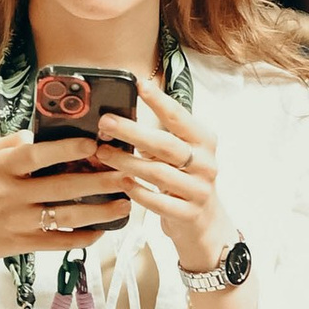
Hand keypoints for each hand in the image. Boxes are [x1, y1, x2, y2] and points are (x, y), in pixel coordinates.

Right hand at [0, 133, 133, 279]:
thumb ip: (11, 143)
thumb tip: (40, 132)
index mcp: (0, 168)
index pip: (36, 156)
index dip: (66, 150)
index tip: (93, 144)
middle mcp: (10, 195)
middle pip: (61, 187)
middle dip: (98, 181)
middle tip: (125, 174)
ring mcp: (18, 222)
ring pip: (67, 216)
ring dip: (100, 211)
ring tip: (124, 203)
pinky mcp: (23, 245)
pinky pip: (60, 242)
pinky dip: (83, 237)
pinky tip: (102, 229)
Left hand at [96, 73, 236, 273]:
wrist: (206, 223)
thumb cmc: (185, 179)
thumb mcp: (180, 153)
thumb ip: (160, 136)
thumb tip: (121, 116)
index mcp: (204, 141)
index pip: (179, 117)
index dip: (159, 100)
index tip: (139, 84)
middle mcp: (205, 163)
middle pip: (165, 144)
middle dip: (132, 132)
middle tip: (106, 123)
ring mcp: (199, 190)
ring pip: (158, 173)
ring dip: (126, 162)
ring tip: (102, 153)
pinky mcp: (189, 214)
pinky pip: (158, 201)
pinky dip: (137, 191)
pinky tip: (121, 182)